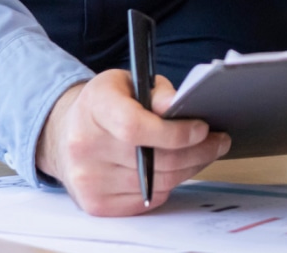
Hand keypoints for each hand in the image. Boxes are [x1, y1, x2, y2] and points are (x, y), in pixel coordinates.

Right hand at [35, 69, 230, 214]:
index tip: (203, 128)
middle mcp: (84, 146)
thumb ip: (157, 92)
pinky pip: (149, 198)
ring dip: (189, 168)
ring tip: (205, 152)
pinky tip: (176, 168)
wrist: (66, 133)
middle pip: (154, 159)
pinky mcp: (96, 204)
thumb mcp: (130, 82)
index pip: (134, 127)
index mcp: (94, 107)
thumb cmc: (108, 104)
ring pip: (158, 182)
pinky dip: (169, 184)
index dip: (174, 132)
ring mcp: (88, 179)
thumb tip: (178, 106)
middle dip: (197, 151)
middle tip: (219, 141)